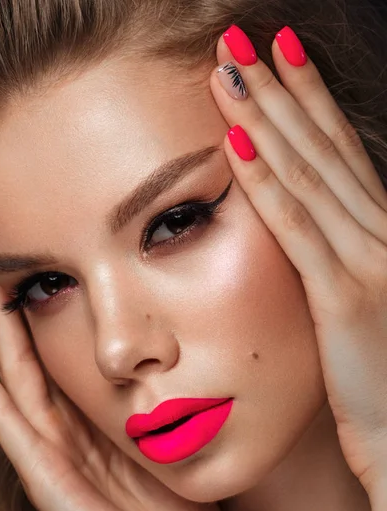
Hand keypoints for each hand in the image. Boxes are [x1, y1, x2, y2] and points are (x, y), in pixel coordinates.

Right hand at [0, 275, 226, 510]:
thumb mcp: (181, 457)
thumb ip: (176, 417)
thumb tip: (197, 376)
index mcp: (97, 429)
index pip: (66, 362)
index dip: (54, 320)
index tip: (54, 274)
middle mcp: (69, 439)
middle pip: (35, 364)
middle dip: (19, 317)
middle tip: (6, 270)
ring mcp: (56, 461)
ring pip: (20, 388)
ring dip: (2, 343)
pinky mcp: (53, 486)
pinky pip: (16, 436)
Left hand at [210, 25, 386, 495]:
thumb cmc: (379, 377)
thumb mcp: (359, 303)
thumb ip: (335, 258)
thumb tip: (306, 227)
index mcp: (379, 234)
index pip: (338, 153)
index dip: (307, 101)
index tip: (274, 60)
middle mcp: (379, 235)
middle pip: (323, 149)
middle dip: (281, 90)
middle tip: (242, 42)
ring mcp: (365, 263)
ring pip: (307, 175)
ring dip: (265, 120)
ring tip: (228, 73)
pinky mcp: (344, 298)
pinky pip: (296, 230)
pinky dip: (266, 185)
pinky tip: (236, 146)